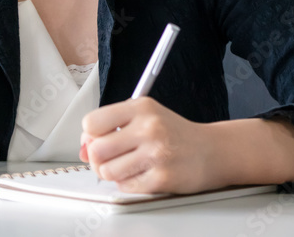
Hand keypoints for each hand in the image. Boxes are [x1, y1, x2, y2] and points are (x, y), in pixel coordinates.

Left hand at [79, 97, 218, 194]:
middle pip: (96, 150)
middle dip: (98, 158)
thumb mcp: (146, 118)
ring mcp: (156, 153)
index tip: (99, 138)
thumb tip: (83, 148)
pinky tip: (144, 173)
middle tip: (112, 157)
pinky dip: (129, 184)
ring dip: (114, 173)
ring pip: (107, 171)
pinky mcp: (161, 177)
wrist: (211, 151)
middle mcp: (149, 127)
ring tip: (131, 166)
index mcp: (142, 107)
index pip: (92, 122)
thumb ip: (113, 127)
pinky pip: (125, 186)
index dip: (90, 135)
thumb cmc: (174, 134)